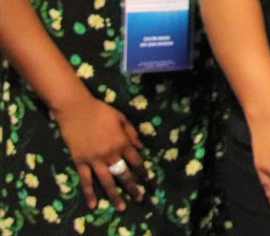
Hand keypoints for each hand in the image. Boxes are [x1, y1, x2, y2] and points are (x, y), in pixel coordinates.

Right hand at [53, 94, 147, 210]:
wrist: (76, 109)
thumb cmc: (100, 111)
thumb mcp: (121, 118)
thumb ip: (131, 133)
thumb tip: (140, 148)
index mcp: (121, 142)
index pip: (136, 161)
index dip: (142, 170)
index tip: (147, 179)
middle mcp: (110, 153)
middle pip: (124, 174)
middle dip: (133, 187)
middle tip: (140, 198)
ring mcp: (94, 159)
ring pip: (107, 181)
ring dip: (115, 195)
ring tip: (122, 207)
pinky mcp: (80, 162)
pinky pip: (86, 180)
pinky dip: (90, 193)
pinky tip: (94, 204)